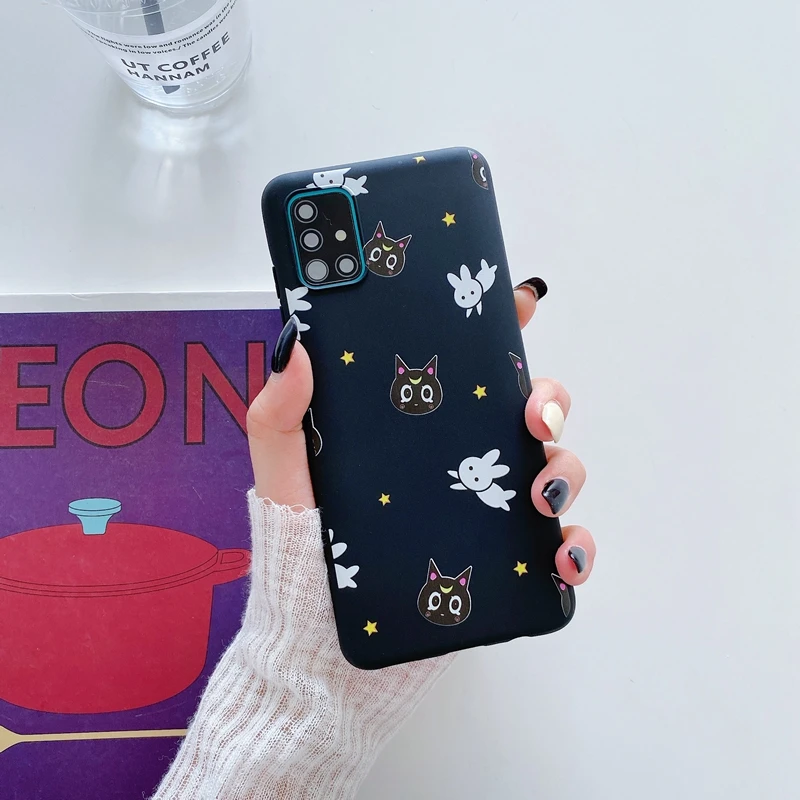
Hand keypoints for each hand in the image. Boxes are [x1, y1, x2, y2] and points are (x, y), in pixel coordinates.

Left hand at [246, 277, 595, 585]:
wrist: (316, 627)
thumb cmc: (301, 540)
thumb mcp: (284, 468)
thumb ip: (281, 409)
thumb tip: (295, 340)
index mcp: (420, 424)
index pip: (469, 364)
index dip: (502, 325)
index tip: (520, 300)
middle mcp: (461, 457)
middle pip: (529, 408)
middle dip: (549, 399)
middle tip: (533, 417)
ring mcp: (487, 507)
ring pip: (555, 467)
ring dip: (566, 471)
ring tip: (540, 495)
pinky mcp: (503, 560)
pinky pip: (559, 545)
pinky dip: (575, 546)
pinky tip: (561, 556)